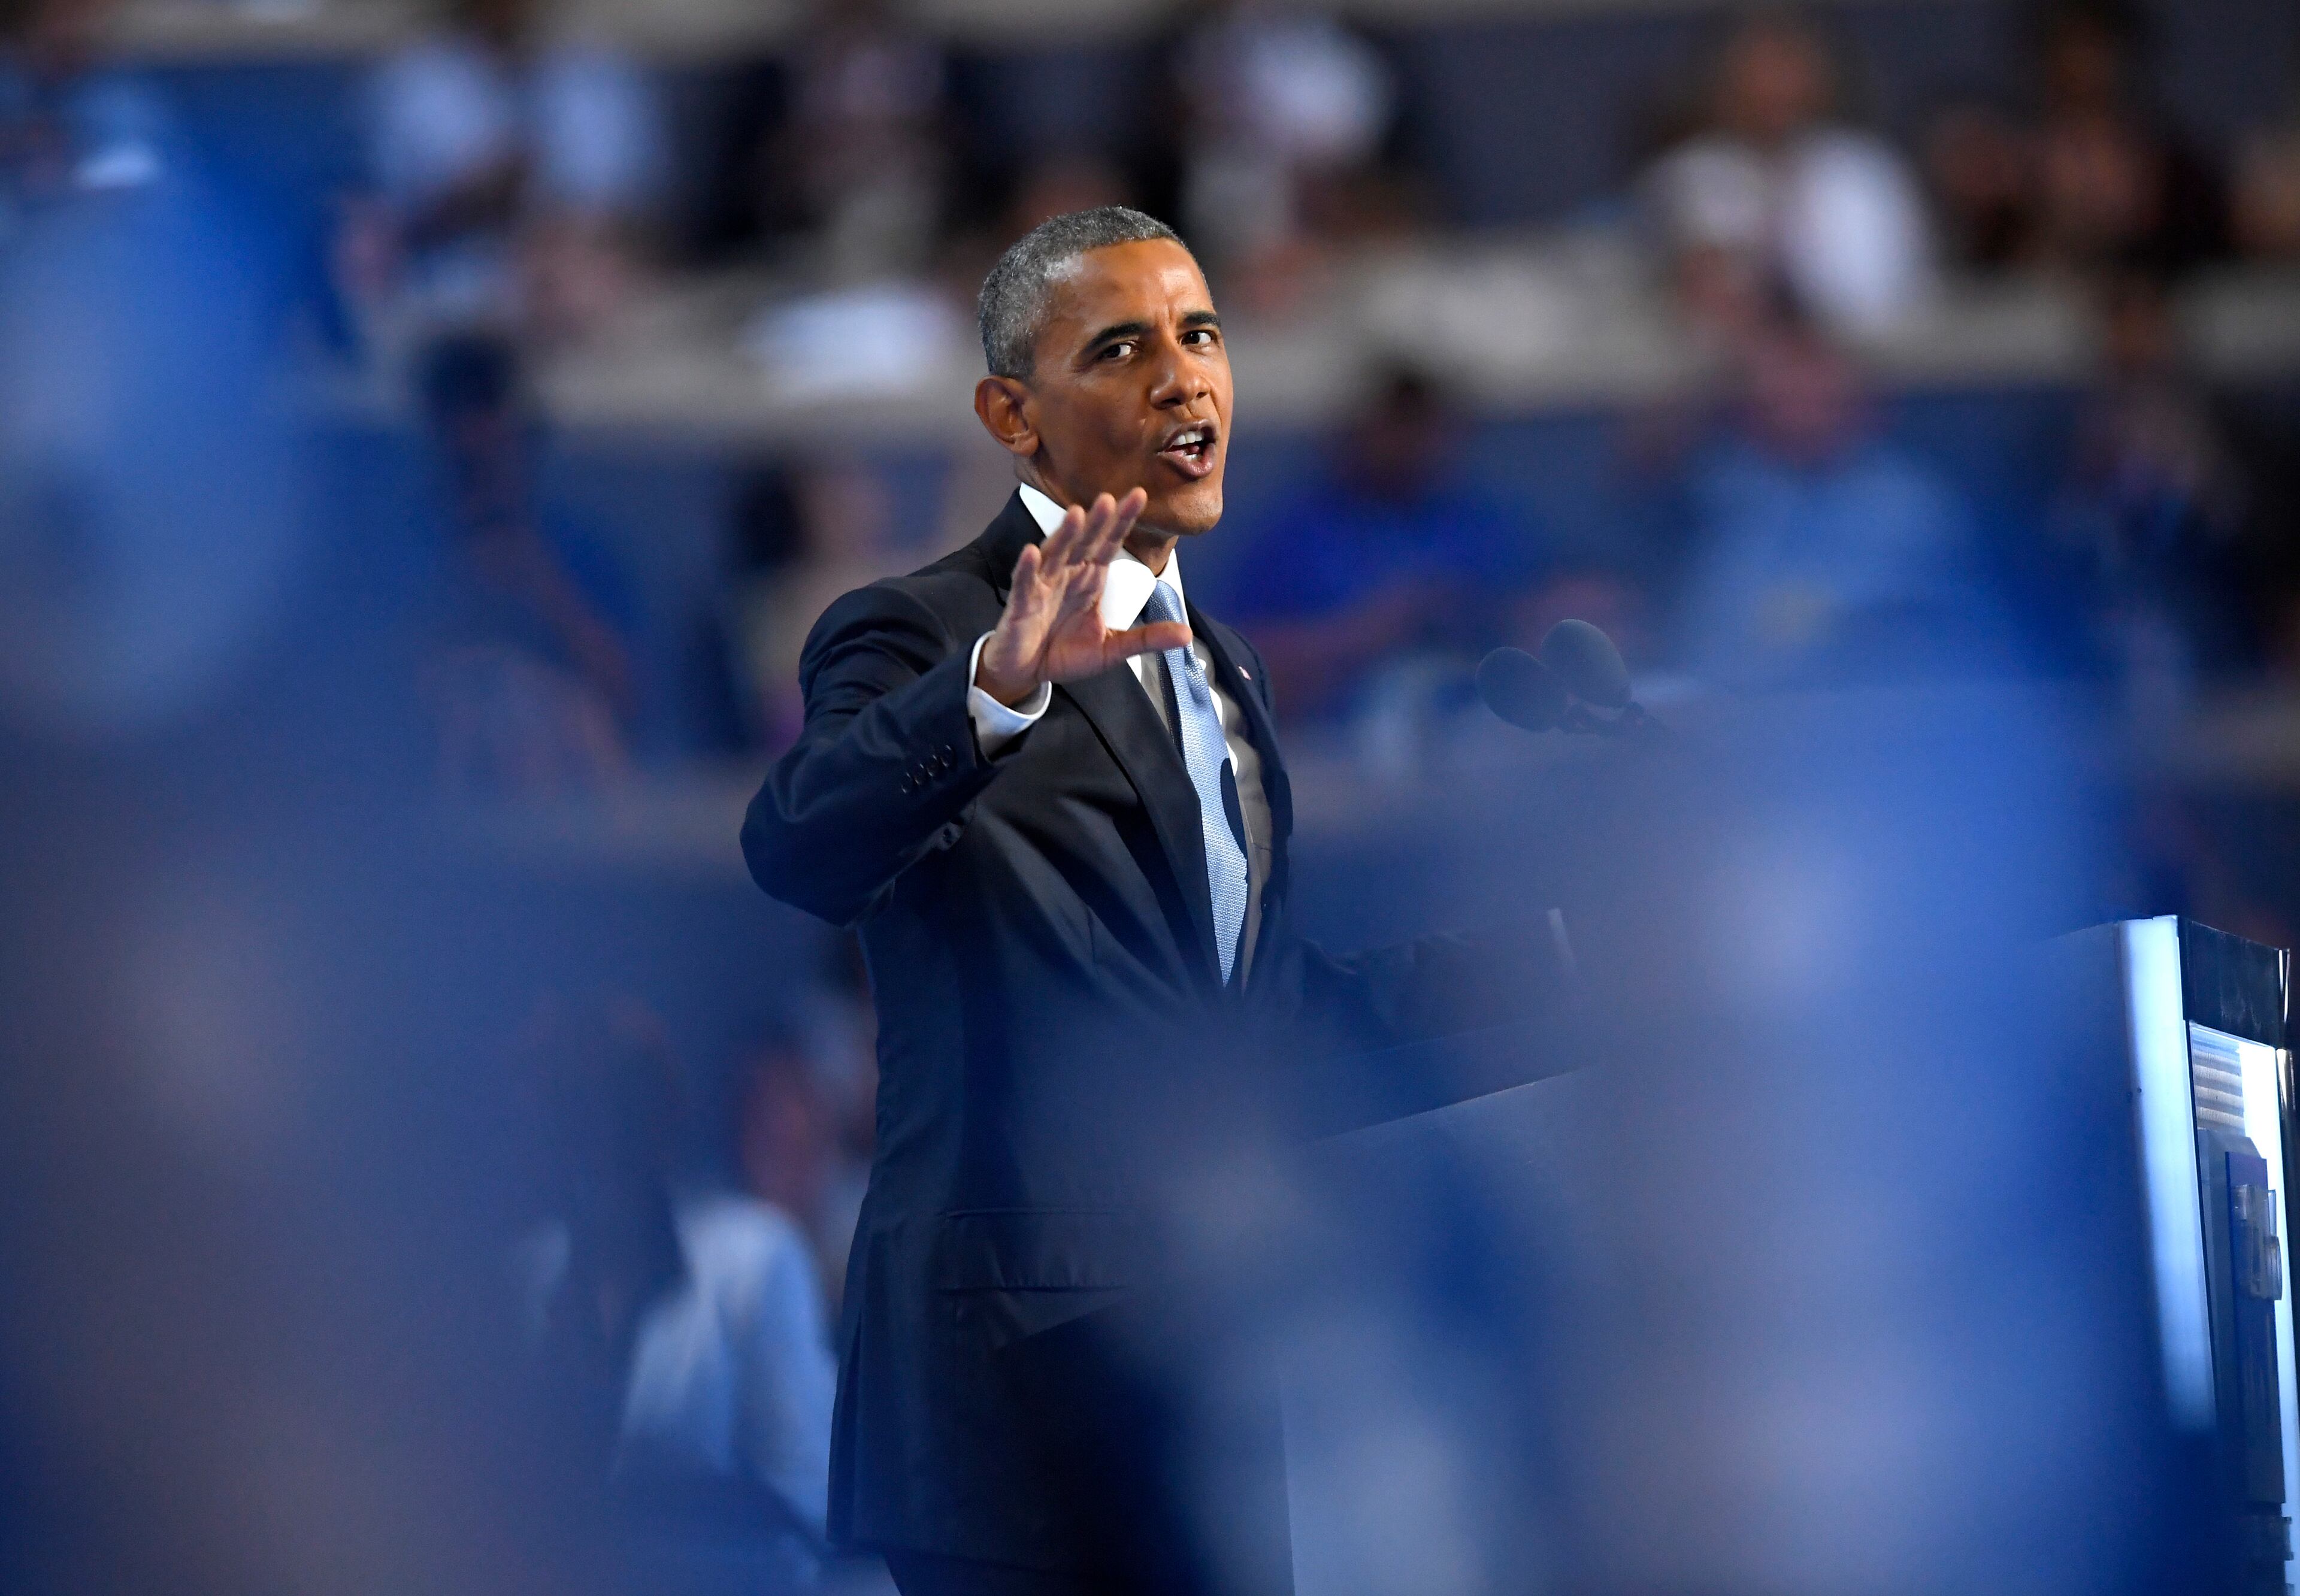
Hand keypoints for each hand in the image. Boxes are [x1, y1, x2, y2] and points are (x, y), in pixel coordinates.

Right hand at [975, 489, 1190, 705]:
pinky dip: (1028, 568)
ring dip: (1065, 534)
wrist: (1029, 671)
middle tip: (1110, 499)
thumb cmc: (1065, 653)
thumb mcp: (1112, 648)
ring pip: (1055, 553)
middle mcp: (1068, 574)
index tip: (1139, 496)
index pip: (1110, 543)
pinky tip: (1032, 552)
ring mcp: (1044, 585)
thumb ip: (1147, 639)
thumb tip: (1186, 635)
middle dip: (1097, 521)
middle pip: (1085, 542)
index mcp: (1091, 579)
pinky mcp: (1021, 603)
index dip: (1122, 521)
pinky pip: (1025, 582)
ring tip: (1077, 515)